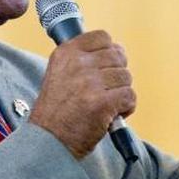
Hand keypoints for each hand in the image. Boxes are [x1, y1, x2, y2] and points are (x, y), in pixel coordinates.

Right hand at [29, 30, 136, 158]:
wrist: (48, 141)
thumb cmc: (56, 112)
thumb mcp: (59, 74)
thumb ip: (82, 59)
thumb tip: (116, 50)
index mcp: (66, 53)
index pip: (102, 37)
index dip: (110, 52)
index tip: (104, 67)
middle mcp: (77, 64)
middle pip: (118, 57)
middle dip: (117, 75)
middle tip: (105, 91)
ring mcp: (90, 83)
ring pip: (126, 78)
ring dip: (121, 93)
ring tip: (105, 105)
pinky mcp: (102, 103)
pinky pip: (130, 96)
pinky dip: (126, 108)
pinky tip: (111, 115)